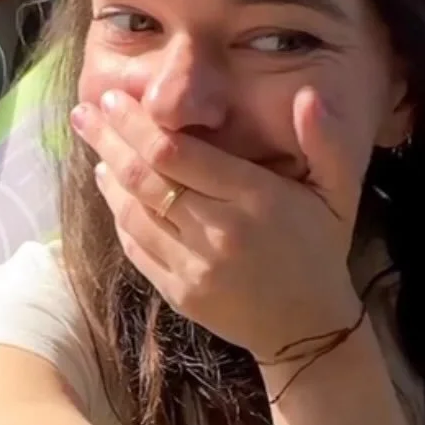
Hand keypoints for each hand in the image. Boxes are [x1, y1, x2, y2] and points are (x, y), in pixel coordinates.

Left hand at [70, 88, 362, 363]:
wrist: (310, 329)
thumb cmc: (321, 250)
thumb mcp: (339, 193)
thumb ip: (327, 143)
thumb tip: (309, 95)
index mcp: (255, 198)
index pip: (179, 154)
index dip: (138, 124)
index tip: (115, 99)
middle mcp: (219, 231)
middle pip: (146, 178)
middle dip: (110, 140)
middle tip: (85, 112)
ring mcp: (195, 266)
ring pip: (134, 213)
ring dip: (108, 175)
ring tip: (93, 144)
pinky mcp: (178, 293)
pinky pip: (136, 247)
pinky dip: (117, 215)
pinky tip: (110, 189)